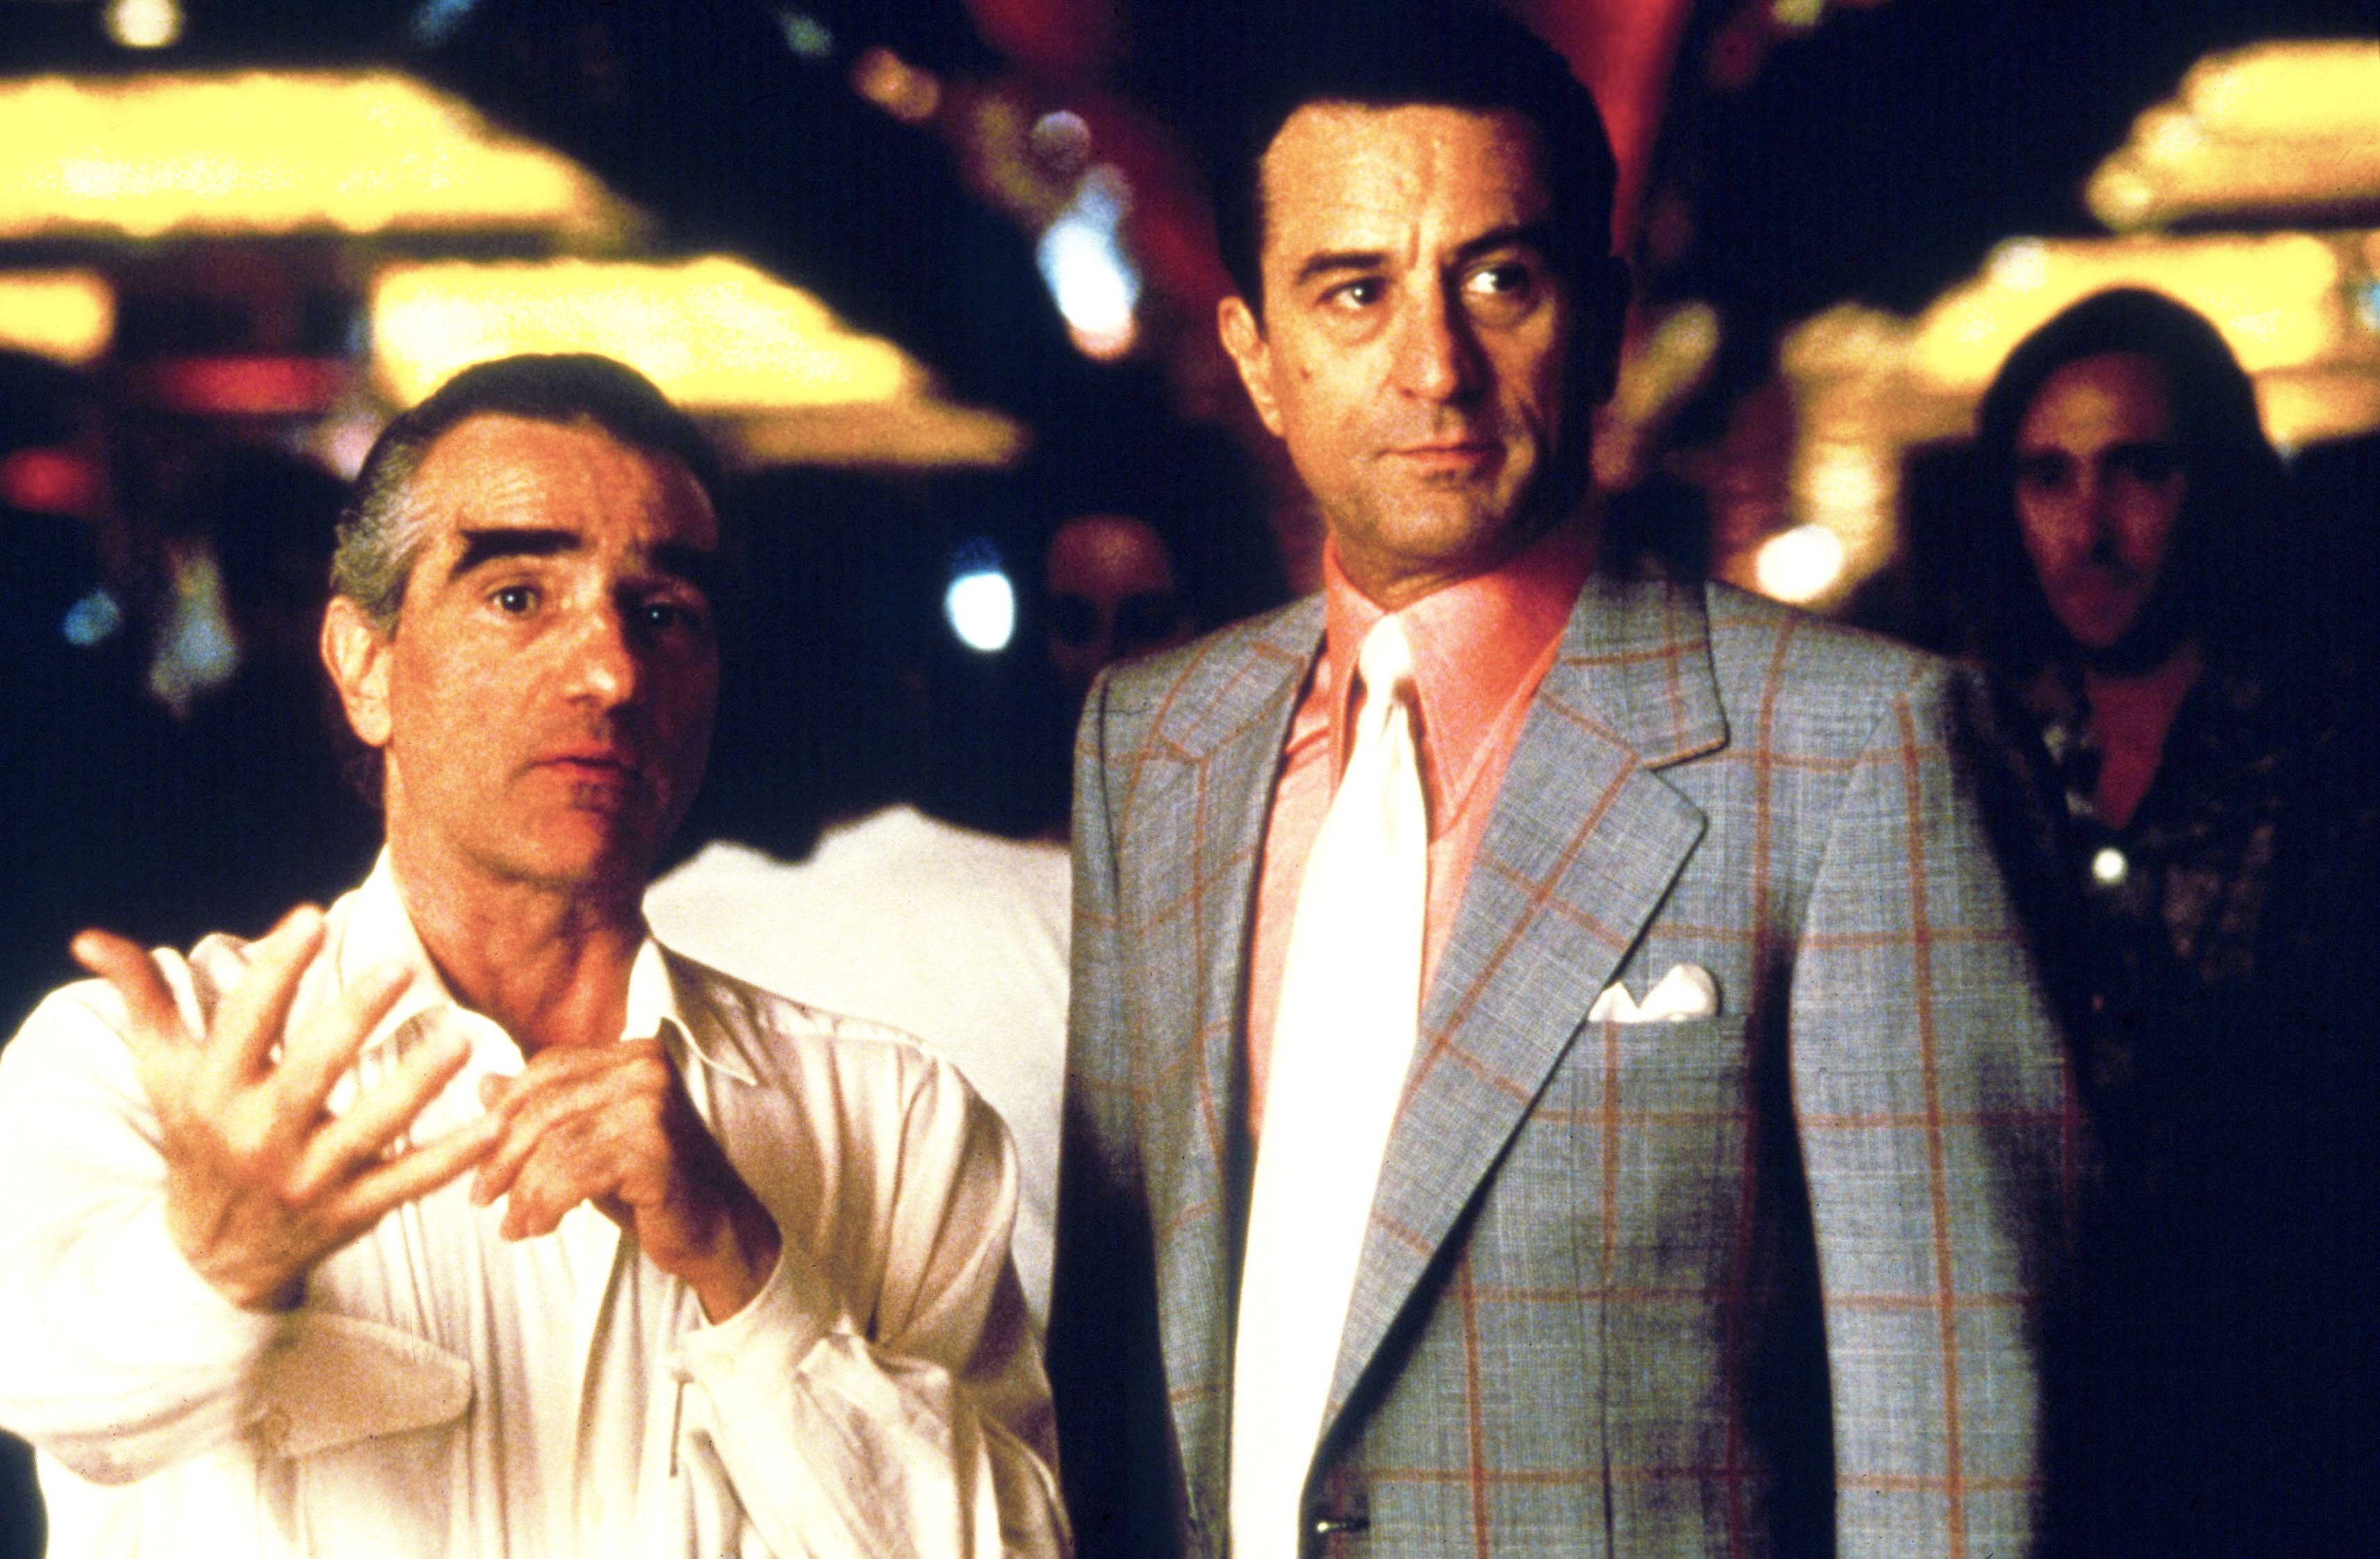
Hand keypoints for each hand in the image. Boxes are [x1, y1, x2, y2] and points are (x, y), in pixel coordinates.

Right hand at [72, 907, 499, 1311]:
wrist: (211, 1254)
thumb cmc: (199, 1138)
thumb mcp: (166, 1073)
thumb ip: (145, 1000)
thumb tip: (92, 940)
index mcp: (215, 1093)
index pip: (245, 1023)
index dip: (275, 970)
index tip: (311, 917)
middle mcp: (258, 1136)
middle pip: (311, 1072)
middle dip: (353, 1020)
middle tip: (400, 967)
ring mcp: (309, 1179)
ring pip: (371, 1129)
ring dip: (418, 1085)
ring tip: (461, 1038)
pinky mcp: (352, 1213)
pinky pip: (409, 1183)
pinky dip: (455, 1156)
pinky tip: (496, 1123)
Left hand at [471, 1040, 780, 1320]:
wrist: (719, 1229)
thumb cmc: (654, 1185)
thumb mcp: (593, 1141)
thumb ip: (548, 1110)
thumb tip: (485, 1085)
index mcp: (636, 1055)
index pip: (549, 1067)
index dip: (505, 1112)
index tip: (481, 1159)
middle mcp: (648, 1071)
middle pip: (545, 1106)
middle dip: (502, 1158)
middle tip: (482, 1198)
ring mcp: (654, 1109)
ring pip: (554, 1146)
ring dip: (522, 1192)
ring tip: (514, 1224)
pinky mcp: (654, 1153)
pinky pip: (572, 1177)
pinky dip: (543, 1206)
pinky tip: (538, 1228)